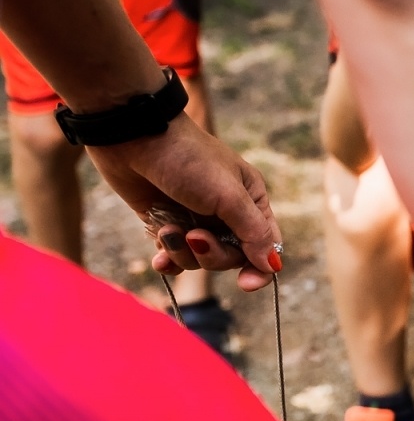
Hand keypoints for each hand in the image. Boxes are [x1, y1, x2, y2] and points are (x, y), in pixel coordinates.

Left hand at [85, 112, 281, 289]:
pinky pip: (175, 256)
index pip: (266, 245)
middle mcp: (227, 214)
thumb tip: (273, 266)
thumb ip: (253, 233)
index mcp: (251, 201)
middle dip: (212, 254)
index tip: (245, 284)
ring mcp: (196, 220)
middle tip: (194, 236)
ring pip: (200, 260)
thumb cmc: (188, 158)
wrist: (133, 136)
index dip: (258, 268)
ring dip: (183, 252)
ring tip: (167, 231)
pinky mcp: (167, 224)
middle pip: (231, 258)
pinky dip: (168, 258)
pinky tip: (158, 257)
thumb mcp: (228, 196)